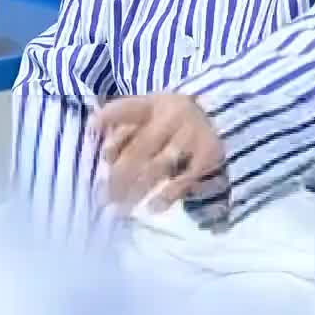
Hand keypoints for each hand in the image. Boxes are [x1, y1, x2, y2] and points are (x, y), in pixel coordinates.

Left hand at [90, 92, 224, 212]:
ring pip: (159, 166)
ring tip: (120, 209)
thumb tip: (102, 151)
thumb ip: (125, 128)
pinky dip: (168, 194)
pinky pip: (185, 177)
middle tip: (103, 198)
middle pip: (140, 148)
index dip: (109, 117)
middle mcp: (173, 116)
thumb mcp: (152, 114)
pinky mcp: (208, 154)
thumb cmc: (174, 121)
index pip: (128, 108)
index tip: (91, 130)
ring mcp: (191, 135)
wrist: (223, 119)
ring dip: (137, 189)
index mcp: (154, 104)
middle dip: (118, 175)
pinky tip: (152, 208)